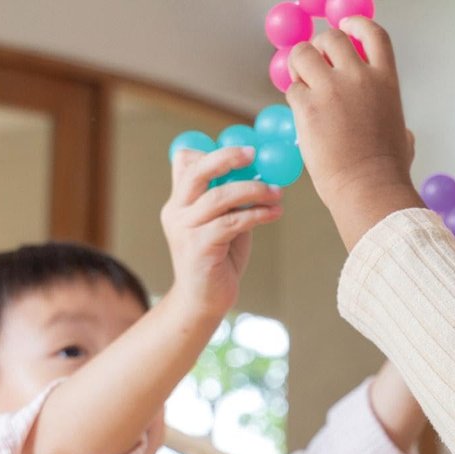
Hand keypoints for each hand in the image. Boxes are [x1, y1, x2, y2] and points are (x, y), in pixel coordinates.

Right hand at [161, 147, 283, 317]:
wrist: (204, 301)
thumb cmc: (218, 261)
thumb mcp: (224, 223)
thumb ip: (233, 201)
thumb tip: (263, 173)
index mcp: (180, 202)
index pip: (185, 161)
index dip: (213, 151)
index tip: (245, 151)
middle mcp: (177, 211)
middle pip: (197, 171)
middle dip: (227, 157)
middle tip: (255, 155)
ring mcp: (185, 229)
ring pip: (218, 196)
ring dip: (254, 190)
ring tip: (277, 194)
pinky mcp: (199, 248)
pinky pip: (232, 222)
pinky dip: (257, 215)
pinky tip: (274, 213)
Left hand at [287, 19, 421, 248]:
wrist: (368, 190)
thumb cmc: (387, 174)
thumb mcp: (402, 140)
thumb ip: (398, 126)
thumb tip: (404, 134)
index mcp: (385, 81)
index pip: (372, 33)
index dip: (355, 24)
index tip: (345, 26)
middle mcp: (359, 77)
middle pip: (331, 39)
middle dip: (319, 49)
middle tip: (313, 67)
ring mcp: (331, 89)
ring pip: (303, 54)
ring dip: (298, 66)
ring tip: (301, 85)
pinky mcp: (307, 106)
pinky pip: (292, 90)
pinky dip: (294, 99)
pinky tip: (301, 115)